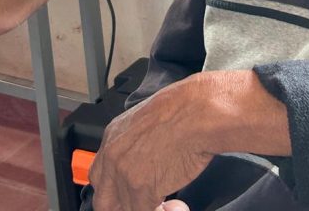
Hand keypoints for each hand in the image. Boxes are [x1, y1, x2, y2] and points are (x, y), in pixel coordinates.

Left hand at [89, 70, 290, 210]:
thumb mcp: (162, 121)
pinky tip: (182, 208)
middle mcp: (112, 152)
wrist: (207, 107)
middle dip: (126, 208)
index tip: (142, 202)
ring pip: (119, 210)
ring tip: (174, 207)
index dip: (118, 196)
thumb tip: (153, 162)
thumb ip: (147, 145)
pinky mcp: (139, 186)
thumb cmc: (194, 109)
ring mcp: (122, 170)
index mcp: (115, 134)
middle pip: (104, 200)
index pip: (101, 177)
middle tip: (158, 205)